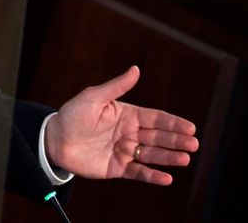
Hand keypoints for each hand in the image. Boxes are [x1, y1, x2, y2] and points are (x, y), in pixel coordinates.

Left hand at [45, 66, 198, 185]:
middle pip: (158, 137)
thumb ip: (116, 87)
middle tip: (194, 144)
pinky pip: (138, 172)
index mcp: (127, 115)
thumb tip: (135, 69)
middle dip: (176, 140)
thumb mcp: (93, 98)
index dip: (173, 123)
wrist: (54, 140)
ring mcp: (124, 151)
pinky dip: (152, 176)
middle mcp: (129, 133)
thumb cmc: (72, 115)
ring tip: (185, 159)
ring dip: (169, 157)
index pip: (155, 118)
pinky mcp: (117, 168)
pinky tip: (166, 178)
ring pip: (152, 155)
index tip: (190, 127)